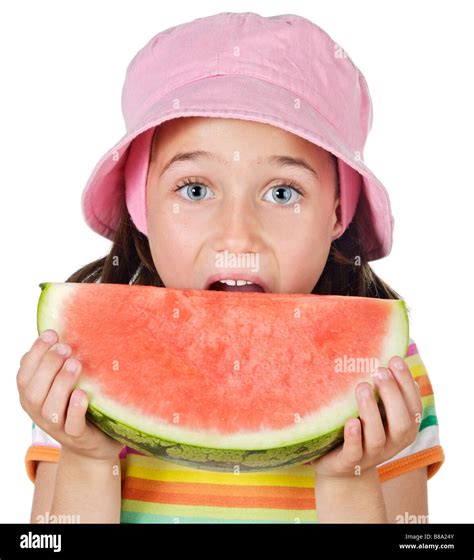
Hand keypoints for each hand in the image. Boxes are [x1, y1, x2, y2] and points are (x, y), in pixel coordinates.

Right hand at [17, 329, 122, 461]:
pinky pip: (72, 425)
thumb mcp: (60, 385)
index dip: (35, 353)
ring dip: (61, 383)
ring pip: (50, 408)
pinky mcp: (78, 437)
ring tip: (76, 364)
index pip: (24, 374)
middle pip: (34, 390)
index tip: (51, 333)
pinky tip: (82, 394)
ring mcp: (57, 427)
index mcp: (32, 397)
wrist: (93, 446)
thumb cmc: (76, 406)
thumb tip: (52, 334)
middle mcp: (40, 413)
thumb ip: (53, 365)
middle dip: (48, 365)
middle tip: (66, 347)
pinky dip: (75, 409)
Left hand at [310, 356, 422, 479]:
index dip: (406, 383)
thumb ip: (385, 390)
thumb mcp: (378, 410)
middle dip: (392, 395)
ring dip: (370, 410)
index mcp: (403, 428)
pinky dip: (354, 437)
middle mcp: (391, 443)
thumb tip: (390, 354)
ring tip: (361, 386)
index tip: (395, 359)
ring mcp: (370, 455)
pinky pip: (354, 452)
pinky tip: (350, 422)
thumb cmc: (362, 428)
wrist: (341, 468)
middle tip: (379, 371)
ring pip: (377, 436)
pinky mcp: (348, 462)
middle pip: (402, 423)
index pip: (413, 406)